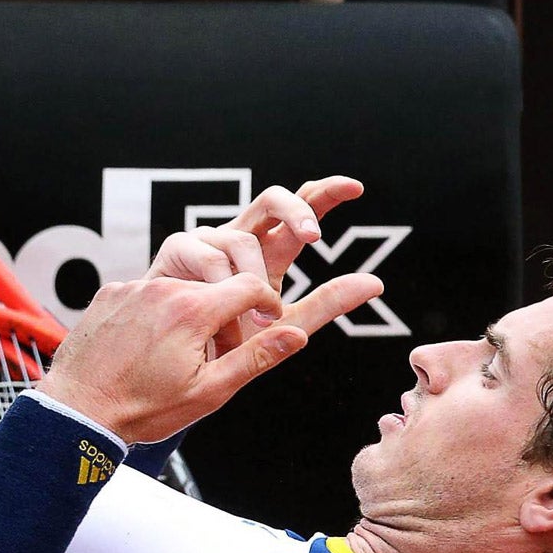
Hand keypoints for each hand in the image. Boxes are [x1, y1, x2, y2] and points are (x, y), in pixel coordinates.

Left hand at [42, 270, 382, 443]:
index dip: (268, 304)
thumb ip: (256, 358)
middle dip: (226, 315)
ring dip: (189, 315)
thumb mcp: (209, 392)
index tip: (267, 325)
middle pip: (216, 288)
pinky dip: (155, 314)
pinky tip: (145, 349)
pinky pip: (146, 295)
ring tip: (174, 357)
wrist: (76, 410)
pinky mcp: (110, 292)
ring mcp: (133, 287)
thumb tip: (298, 334)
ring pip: (180, 290)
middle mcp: (164, 288)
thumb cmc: (142, 408)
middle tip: (216, 355)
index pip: (253, 284)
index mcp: (193, 310)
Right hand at [147, 177, 366, 354]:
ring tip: (257, 317)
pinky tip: (221, 308)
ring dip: (255, 278)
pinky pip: (208, 254)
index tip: (356, 188)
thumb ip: (327, 303)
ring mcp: (207, 239)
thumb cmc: (228, 340)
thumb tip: (376, 282)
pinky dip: (221, 284)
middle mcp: (239, 237)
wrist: (176, 364)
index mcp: (268, 252)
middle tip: (314, 236)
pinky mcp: (177, 248)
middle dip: (296, 210)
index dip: (325, 195)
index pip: (299, 214)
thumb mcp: (286, 324)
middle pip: (271, 199)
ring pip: (243, 237)